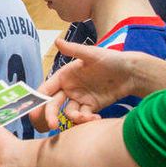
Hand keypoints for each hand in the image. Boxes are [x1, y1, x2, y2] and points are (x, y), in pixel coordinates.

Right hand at [31, 41, 165, 130]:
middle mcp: (70, 88)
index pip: (46, 89)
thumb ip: (74, 50)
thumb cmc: (111, 59)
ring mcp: (80, 98)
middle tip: (54, 125)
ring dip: (74, 118)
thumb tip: (56, 41)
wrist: (131, 72)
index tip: (34, 112)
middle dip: (51, 115)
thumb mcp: (92, 54)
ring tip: (87, 117)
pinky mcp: (91, 107)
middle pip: (53, 104)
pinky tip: (96, 118)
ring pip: (68, 113)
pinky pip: (83, 117)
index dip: (38, 100)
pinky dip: (87, 120)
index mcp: (65, 75)